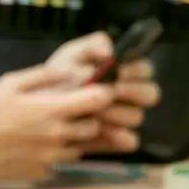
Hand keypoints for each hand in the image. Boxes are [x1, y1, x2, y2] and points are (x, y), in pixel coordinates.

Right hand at [0, 54, 149, 172]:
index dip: (100, 93)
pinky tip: (37, 144)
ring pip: (82, 146)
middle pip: (95, 125)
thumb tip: (74, 70)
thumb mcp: (11, 83)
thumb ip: (45, 74)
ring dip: (74, 137)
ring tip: (50, 129)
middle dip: (88, 117)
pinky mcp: (43, 171)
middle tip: (69, 112)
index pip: (100, 99)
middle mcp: (57, 135)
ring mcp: (51, 156)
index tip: (92, 92)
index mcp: (52, 110)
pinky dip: (58, 152)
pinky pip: (62, 161)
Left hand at [42, 30, 161, 152]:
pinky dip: (118, 137)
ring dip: (117, 114)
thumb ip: (91, 47)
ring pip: (137, 117)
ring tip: (93, 111)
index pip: (145, 70)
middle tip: (110, 92)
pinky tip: (99, 131)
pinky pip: (128, 141)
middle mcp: (131, 96)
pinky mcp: (114, 139)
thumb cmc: (59, 76)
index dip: (136, 71)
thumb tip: (109, 52)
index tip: (119, 72)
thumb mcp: (71, 56)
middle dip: (132, 92)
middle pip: (150, 94)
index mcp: (126, 72)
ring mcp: (124, 119)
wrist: (38, 105)